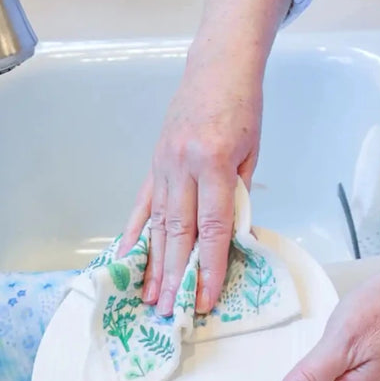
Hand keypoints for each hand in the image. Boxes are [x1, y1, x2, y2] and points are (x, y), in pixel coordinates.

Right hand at [117, 65, 261, 316]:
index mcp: (215, 161)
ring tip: (150, 298)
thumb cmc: (243, 107)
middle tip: (173, 313)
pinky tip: (127, 258)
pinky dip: (134, 233)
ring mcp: (163, 164)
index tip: (207, 298)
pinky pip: (142, 203)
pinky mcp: (154, 162)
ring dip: (153, 263)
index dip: (210, 265)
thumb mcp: (252, 150)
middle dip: (177, 275)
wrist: (218, 67)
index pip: (213, 225)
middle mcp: (183, 165)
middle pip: (179, 230)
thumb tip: (232, 238)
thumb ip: (239, 195)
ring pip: (156, 222)